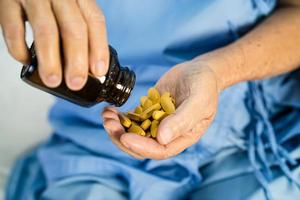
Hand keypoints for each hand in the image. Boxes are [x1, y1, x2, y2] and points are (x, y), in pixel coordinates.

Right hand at [0, 0, 108, 89]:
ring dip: (51, 60)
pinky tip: (26, 60)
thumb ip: (77, 27)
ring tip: (53, 80)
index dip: (99, 48)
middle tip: (76, 82)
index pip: (95, 21)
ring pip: (46, 30)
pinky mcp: (8, 2)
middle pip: (73, 28)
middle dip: (77, 60)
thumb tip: (87, 66)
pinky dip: (20, 49)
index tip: (99, 71)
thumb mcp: (69, 6)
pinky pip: (13, 28)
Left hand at [102, 60, 219, 159]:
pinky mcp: (148, 112)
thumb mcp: (199, 100)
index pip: (159, 150)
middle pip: (141, 146)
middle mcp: (167, 134)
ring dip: (117, 128)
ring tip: (107, 115)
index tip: (124, 137)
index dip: (141, 147)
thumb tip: (161, 138)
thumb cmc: (205, 85)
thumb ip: (182, 120)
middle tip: (109, 123)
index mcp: (182, 137)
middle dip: (122, 138)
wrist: (199, 71)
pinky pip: (131, 120)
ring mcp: (156, 123)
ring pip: (133, 134)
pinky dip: (119, 117)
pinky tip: (110, 110)